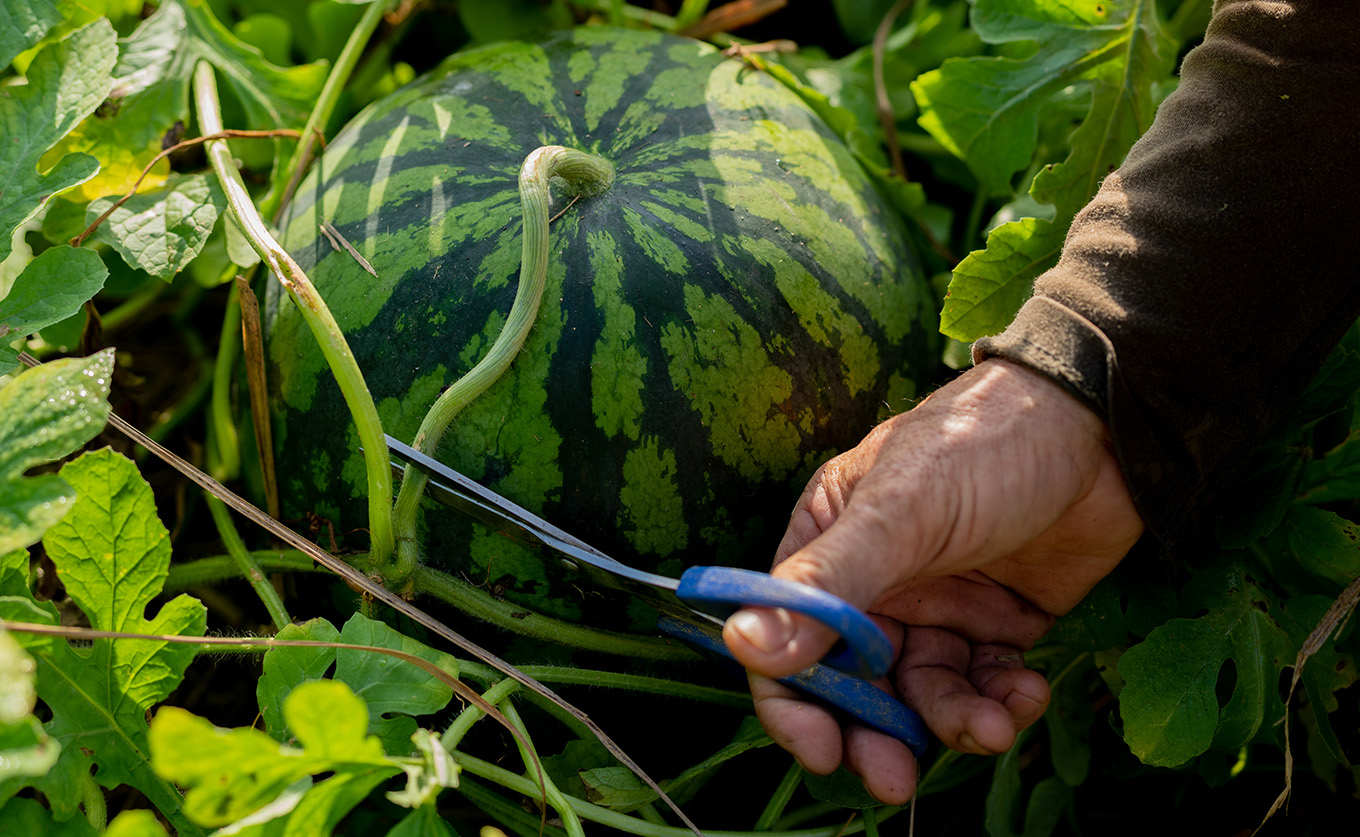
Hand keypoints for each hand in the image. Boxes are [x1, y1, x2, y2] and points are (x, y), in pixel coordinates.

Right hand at [721, 359, 1144, 802]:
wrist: (1108, 428)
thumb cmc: (984, 445)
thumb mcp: (899, 512)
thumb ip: (827, 585)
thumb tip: (744, 648)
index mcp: (831, 543)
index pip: (786, 638)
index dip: (794, 701)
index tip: (823, 750)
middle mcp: (876, 582)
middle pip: (852, 683)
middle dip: (874, 734)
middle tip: (896, 779)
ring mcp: (938, 604)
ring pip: (921, 693)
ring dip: (950, 721)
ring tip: (990, 725)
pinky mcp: (998, 623)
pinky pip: (982, 685)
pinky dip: (1000, 703)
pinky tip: (1026, 692)